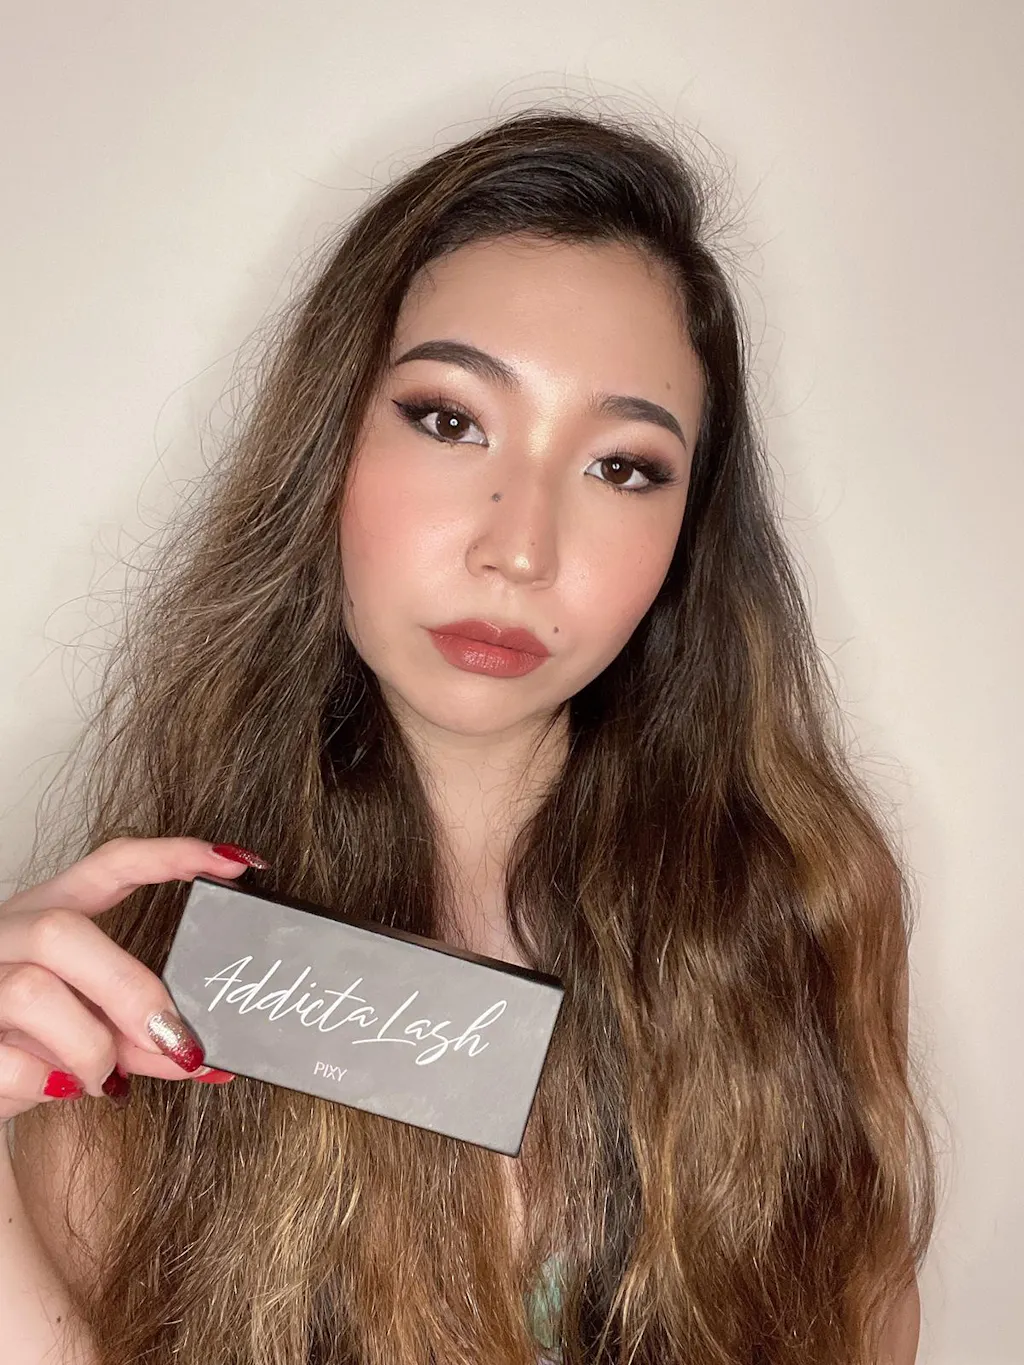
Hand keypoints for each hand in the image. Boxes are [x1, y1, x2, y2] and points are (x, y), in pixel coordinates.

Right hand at [0, 836, 268, 1124]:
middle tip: (177, 1038)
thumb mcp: (86, 1029)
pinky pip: (5, 1058)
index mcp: (45, 912)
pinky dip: (47, 1083)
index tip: (236, 862)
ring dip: (89, 1047)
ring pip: (32, 992)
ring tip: (102, 1078)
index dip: (172, 855)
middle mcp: (4, 934)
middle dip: (129, 989)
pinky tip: (60, 1092)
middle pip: (63, 932)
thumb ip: (142, 1037)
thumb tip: (203, 1057)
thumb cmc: (26, 1045)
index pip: (110, 863)